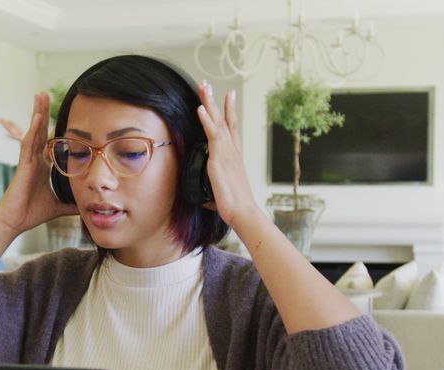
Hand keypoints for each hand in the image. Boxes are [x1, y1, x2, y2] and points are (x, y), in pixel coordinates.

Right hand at [0, 92, 78, 235]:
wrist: (14, 222)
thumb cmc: (31, 213)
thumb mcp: (59, 206)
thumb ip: (72, 204)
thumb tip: (88, 207)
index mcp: (42, 166)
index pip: (49, 142)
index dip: (54, 128)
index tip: (62, 114)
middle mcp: (34, 160)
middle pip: (40, 131)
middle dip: (43, 112)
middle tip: (46, 93)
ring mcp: (28, 161)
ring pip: (33, 131)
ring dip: (37, 112)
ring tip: (40, 94)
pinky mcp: (23, 165)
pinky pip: (28, 143)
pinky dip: (34, 128)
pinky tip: (38, 115)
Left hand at [195, 82, 260, 226]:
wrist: (242, 211)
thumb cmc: (235, 206)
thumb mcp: (222, 194)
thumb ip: (214, 191)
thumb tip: (209, 200)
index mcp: (234, 156)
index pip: (232, 128)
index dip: (229, 111)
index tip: (229, 95)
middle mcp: (232, 150)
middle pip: (224, 119)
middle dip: (216, 100)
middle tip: (209, 84)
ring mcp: (226, 152)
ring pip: (217, 121)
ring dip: (209, 102)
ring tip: (203, 86)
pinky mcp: (219, 158)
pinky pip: (212, 134)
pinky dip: (206, 120)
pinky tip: (200, 108)